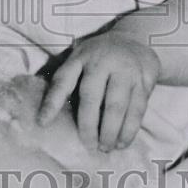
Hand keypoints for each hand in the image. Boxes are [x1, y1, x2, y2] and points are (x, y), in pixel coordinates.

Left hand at [37, 29, 159, 151]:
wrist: (135, 39)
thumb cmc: (99, 58)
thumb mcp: (80, 59)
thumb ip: (68, 81)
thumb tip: (48, 117)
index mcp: (80, 57)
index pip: (63, 80)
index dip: (52, 102)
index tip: (42, 123)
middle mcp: (102, 61)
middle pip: (92, 97)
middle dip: (88, 125)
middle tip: (88, 145)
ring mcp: (126, 69)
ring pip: (117, 105)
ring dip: (110, 131)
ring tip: (105, 148)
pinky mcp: (145, 79)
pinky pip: (137, 109)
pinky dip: (129, 129)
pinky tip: (122, 142)